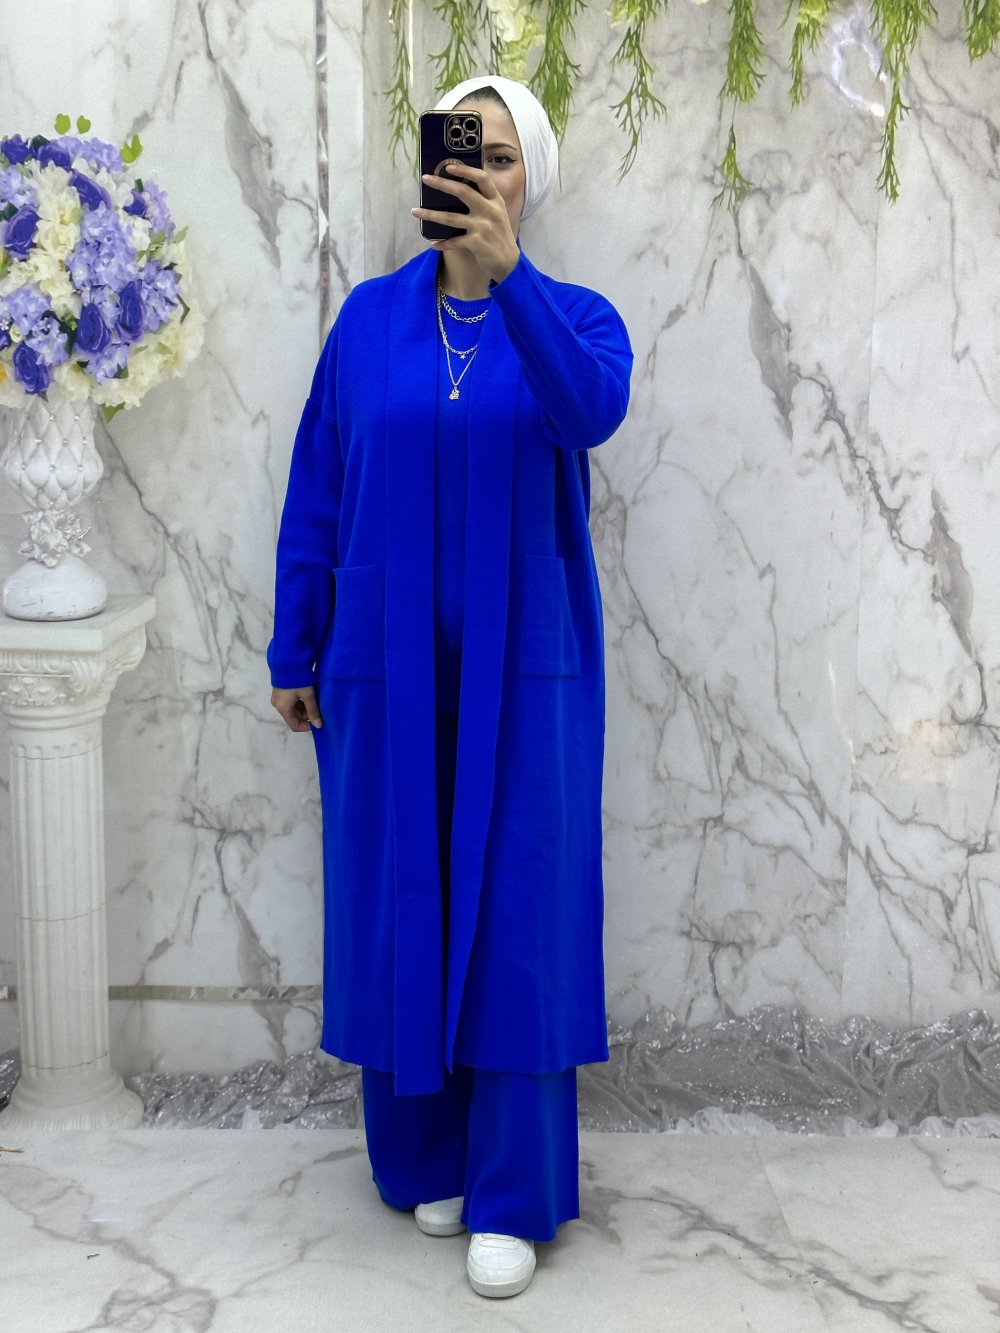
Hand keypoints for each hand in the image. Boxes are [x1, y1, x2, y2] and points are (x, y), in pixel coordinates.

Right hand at [271, 685, 322, 731]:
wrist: (287, 661)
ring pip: (293, 709)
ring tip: (314, 700)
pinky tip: (307, 695)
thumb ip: (313, 711)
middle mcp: (278, 705)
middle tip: (318, 708)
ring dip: (304, 708)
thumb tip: (319, 725)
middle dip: (306, 715)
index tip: (317, 722)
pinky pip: (290, 702)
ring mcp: (277, 698)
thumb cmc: (298, 680)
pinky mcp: (279, 692)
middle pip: (294, 717)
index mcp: (283, 708)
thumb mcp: (308, 695)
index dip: (307, 726)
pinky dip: (299, 702)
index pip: (294, 726)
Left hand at [412, 164, 519, 284]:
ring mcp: (482, 227)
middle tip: (425, 179)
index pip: (482, 178)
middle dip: (442, 184)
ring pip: (451, 218)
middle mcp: (489, 211)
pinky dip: (442, 243)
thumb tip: (460, 188)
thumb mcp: (498, 213)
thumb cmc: (499, 235)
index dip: (465, 170)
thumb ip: (484, 200)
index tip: (449, 167)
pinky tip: (432, 244)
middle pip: (462, 192)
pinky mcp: (476, 243)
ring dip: (430, 214)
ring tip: (415, 211)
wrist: (508, 262)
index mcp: (495, 200)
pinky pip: (453, 241)